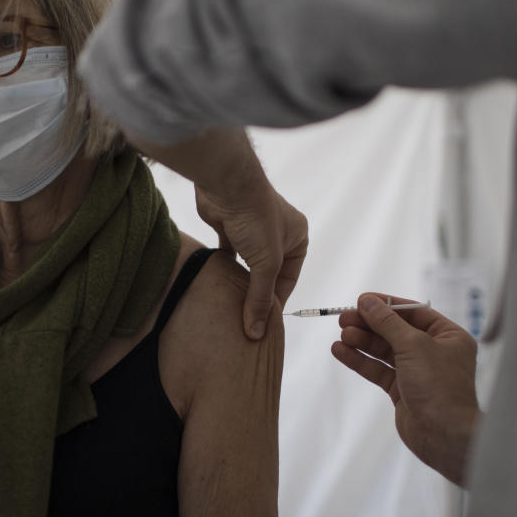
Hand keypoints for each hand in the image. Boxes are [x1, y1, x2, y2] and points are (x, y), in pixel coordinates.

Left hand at [195, 177, 307, 339]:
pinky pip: (230, 254)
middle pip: (269, 273)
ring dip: (241, 281)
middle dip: (258, 293)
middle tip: (246, 318)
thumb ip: (260, 297)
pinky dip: (225, 268)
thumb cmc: (256, 218)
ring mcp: (253, 230)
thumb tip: (257, 332)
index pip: (289, 278)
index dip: (276, 301)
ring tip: (232, 306)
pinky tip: (219, 283)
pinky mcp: (231, 227)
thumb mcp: (266, 263)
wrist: (227, 184)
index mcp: (297, 238)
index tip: (263, 323)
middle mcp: (279, 234)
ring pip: (248, 265)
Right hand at [332, 293, 480, 484]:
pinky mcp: (402, 390)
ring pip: (384, 351)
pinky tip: (341, 351)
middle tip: (343, 319)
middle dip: (369, 325)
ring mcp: (418, 372)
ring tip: (341, 336)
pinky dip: (360, 360)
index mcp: (448, 336)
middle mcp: (434, 351)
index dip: (386, 305)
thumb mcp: (413, 345)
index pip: (413, 312)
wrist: (444, 436)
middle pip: (395, 331)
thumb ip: (387, 322)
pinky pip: (379, 370)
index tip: (360, 300)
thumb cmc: (438, 385)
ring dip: (362, 342)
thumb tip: (366, 301)